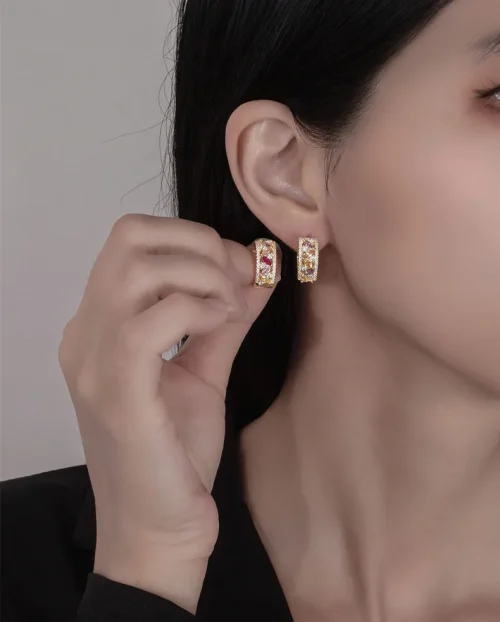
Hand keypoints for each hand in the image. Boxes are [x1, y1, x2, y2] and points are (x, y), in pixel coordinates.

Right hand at [57, 214, 279, 611]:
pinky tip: (224, 324)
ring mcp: (93, 361)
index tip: (240, 268)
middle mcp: (85, 334)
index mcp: (99, 326)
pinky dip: (197, 309)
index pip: (131, 240)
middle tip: (238, 278)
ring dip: (201, 274)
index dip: (192, 239)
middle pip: (129, 238)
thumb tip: (259, 272)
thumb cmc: (176, 453)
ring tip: (231, 307)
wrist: (159, 530)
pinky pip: (150, 320)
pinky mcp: (116, 391)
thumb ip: (225, 319)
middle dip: (198, 244)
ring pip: (137, 269)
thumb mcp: (204, 372)